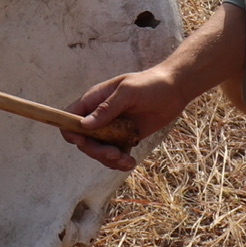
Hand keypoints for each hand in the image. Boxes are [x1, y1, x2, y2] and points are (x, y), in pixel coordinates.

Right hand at [63, 69, 188, 171]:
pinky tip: (131, 162)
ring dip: (109, 160)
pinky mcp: (125, 138)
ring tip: (126, 160)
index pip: (70, 117)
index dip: (71, 131)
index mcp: (95, 100)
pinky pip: (115, 155)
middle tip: (114, 154)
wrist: (175, 90)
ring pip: (99, 151)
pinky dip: (120, 162)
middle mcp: (100, 116)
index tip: (83, 141)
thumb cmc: (150, 84)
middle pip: (84, 140)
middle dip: (96, 150)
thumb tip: (84, 124)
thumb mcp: (128, 92)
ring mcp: (112, 129)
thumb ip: (107, 108)